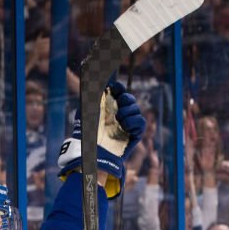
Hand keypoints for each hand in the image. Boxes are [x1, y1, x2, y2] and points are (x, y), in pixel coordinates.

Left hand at [57, 81, 144, 197]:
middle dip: (125, 99)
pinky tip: (125, 126)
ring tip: (118, 120)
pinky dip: (134, 122)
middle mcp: (118, 114)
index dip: (118, 88)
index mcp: (108, 106)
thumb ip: (94, 94)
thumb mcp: (87, 109)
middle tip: (117, 107)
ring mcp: (127, 124)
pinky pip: (141, 121)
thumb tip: (99, 78)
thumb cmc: (87, 132)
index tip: (114, 89)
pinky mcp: (135, 134)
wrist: (93, 151)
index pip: (119, 91)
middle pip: (129, 98)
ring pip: (136, 108)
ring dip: (127, 112)